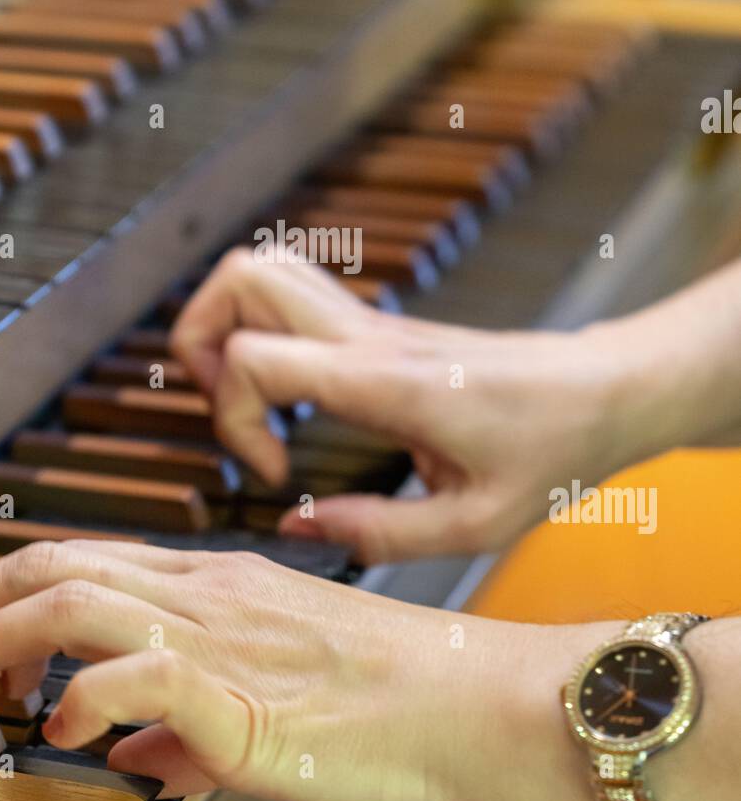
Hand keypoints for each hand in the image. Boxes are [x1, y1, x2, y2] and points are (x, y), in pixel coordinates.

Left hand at [0, 539, 544, 800]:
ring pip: (72, 596)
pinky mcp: (246, 693)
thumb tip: (125, 745)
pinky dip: (79, 697)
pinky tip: (70, 732)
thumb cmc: (408, 697)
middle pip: (54, 562)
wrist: (492, 700)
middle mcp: (213, 592)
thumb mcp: (282, 699)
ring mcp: (227, 635)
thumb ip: (192, 718)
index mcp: (221, 585)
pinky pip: (134, 674)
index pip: (82, 560)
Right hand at [171, 250, 637, 562]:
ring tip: (246, 398)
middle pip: (240, 275)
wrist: (602, 391)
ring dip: (224, 325)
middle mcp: (367, 336)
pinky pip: (293, 296)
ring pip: (260, 267)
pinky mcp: (379, 326)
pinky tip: (291, 396)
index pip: (257, 355)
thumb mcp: (472, 524)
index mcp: (385, 382)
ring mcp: (371, 321)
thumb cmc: (550, 451)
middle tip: (227, 409)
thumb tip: (296, 528)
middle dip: (198, 340)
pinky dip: (261, 331)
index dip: (234, 417)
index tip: (273, 471)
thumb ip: (378, 533)